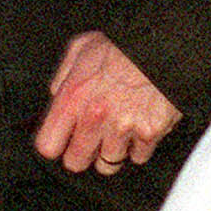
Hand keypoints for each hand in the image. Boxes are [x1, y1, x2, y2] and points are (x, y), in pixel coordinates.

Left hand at [34, 31, 181, 175]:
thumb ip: (63, 77)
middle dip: (80, 154)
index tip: (61, 142)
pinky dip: (138, 147)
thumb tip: (56, 96)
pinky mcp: (149, 134)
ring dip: (110, 152)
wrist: (162, 46)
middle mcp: (94, 118)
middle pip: (76, 163)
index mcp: (73, 97)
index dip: (55, 145)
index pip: (48, 145)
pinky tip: (138, 127)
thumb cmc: (122, 45)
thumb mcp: (80, 48)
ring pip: (108, 164)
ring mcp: (122, 129)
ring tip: (116, 131)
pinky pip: (137, 157)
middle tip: (89, 140)